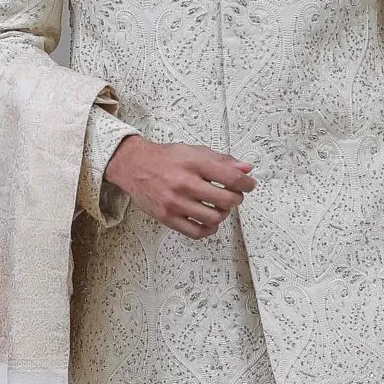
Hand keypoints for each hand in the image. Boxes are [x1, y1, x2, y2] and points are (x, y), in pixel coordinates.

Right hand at [103, 135, 255, 238]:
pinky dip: (209, 229)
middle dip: (236, 199)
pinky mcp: (167, 217)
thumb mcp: (194, 151)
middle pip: (226, 201)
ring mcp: (175, 203)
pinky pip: (196, 232)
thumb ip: (221, 160)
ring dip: (223, 214)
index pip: (231, 178)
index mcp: (193, 163)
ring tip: (220, 207)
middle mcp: (184, 183)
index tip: (249, 185)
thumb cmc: (165, 159)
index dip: (246, 183)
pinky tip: (209, 221)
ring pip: (213, 218)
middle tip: (234, 195)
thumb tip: (245, 169)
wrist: (134, 166)